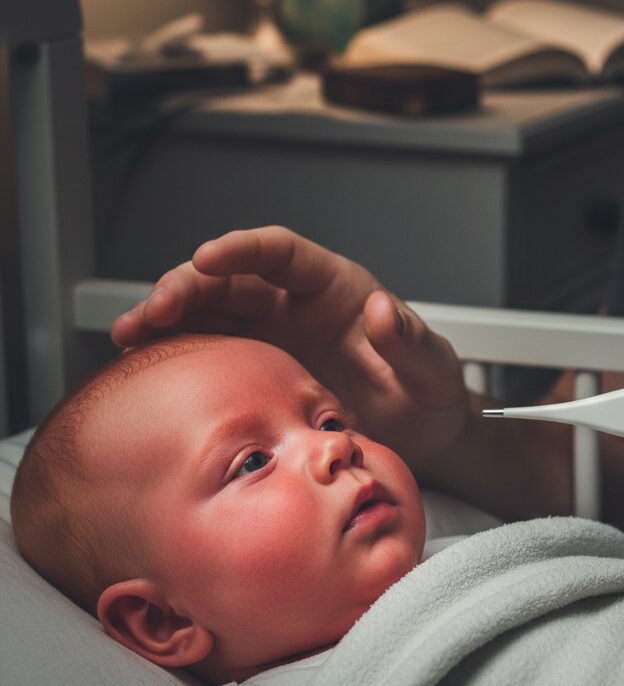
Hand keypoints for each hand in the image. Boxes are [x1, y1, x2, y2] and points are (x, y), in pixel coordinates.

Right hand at [111, 226, 470, 466]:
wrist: (420, 436)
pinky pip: (209, 352)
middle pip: (232, 280)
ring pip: (210, 313)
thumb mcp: (432, 368)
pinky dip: (176, 354)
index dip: (243, 249)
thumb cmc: (428, 392)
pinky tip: (146, 366)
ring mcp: (273, 337)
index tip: (208, 256)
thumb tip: (383, 309)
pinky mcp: (257, 371)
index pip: (282, 253)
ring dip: (168, 318)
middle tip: (153, 309)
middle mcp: (296, 305)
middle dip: (188, 286)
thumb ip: (411, 341)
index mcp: (335, 288)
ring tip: (129, 334)